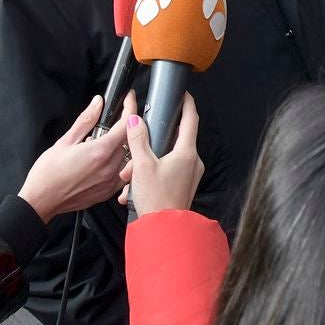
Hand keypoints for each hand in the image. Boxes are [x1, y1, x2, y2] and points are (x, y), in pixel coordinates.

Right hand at [17, 96, 129, 223]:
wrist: (41, 200)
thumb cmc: (48, 173)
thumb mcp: (65, 141)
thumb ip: (86, 120)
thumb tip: (97, 104)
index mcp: (100, 151)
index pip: (127, 124)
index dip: (130, 108)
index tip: (128, 99)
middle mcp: (109, 167)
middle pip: (130, 140)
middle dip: (123, 127)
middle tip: (109, 124)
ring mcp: (110, 181)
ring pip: (129, 157)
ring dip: (122, 146)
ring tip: (103, 145)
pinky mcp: (108, 192)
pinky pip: (123, 174)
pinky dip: (119, 164)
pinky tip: (104, 161)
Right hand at [117, 91, 203, 215]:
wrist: (164, 230)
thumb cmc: (157, 199)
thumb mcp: (142, 165)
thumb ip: (138, 139)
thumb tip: (135, 120)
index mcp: (187, 152)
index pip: (191, 119)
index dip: (187, 104)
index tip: (183, 94)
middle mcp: (193, 162)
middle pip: (174, 139)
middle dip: (152, 142)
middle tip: (136, 147)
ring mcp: (190, 174)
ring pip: (168, 157)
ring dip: (147, 163)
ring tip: (131, 176)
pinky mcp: (184, 185)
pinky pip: (168, 171)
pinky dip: (151, 175)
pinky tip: (135, 187)